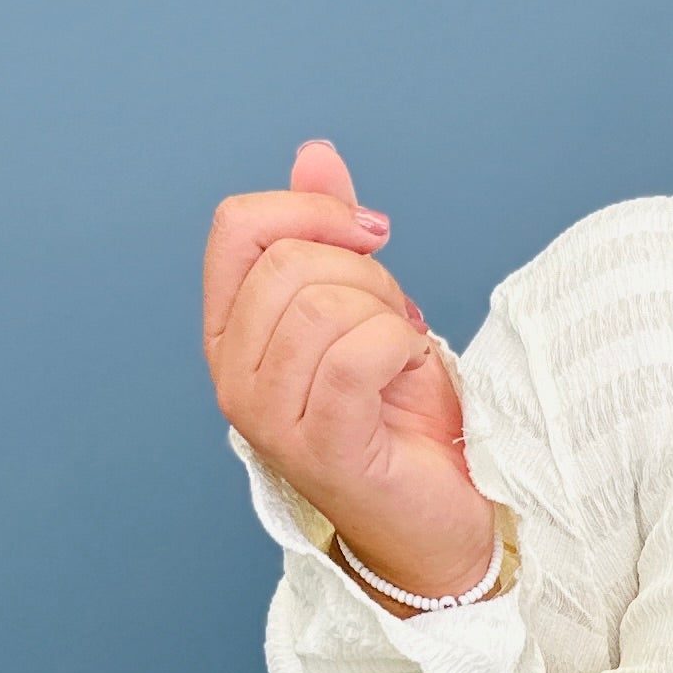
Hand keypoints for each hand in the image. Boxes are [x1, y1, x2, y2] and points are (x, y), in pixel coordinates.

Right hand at [202, 139, 496, 598]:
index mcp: (231, 334)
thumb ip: (332, 233)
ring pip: (324, 306)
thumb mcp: (367, 305)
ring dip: (388, 318)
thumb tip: (317, 155)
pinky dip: (400, 350)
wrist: (441, 517)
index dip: (310, 210)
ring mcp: (270, 418)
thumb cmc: (401, 418)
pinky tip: (409, 376)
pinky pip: (355, 355)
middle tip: (396, 323)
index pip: (237, 228)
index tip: (371, 234)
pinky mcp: (323, 447)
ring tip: (402, 360)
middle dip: (365, 276)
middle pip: (289, 263)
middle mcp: (233, 377)